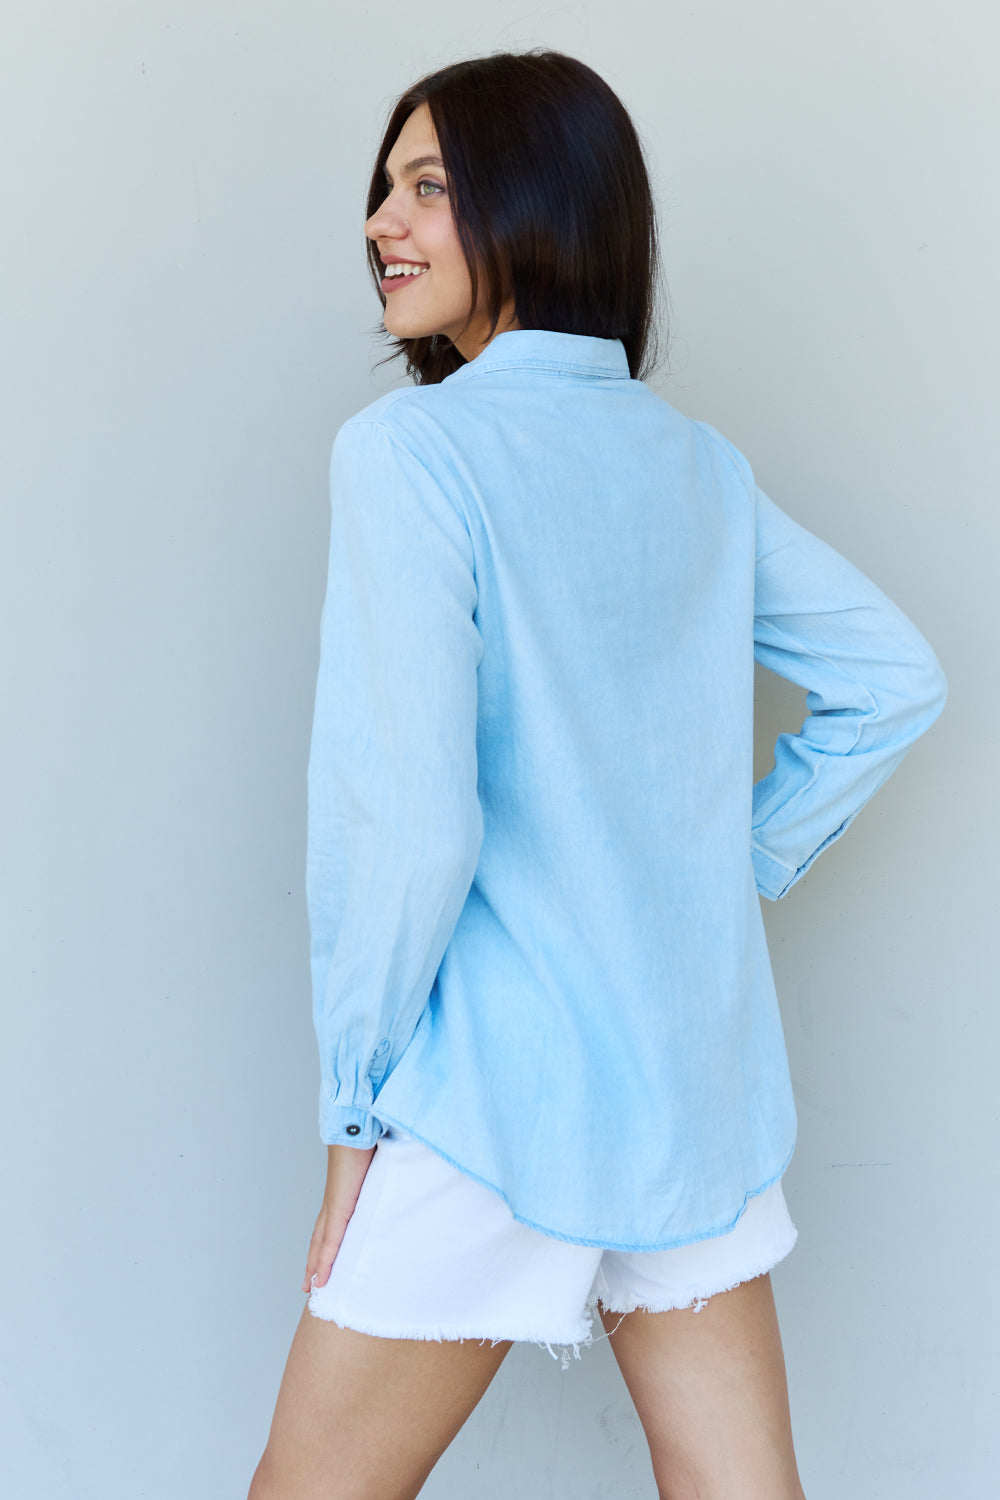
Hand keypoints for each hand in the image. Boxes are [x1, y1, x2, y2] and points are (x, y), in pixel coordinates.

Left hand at [302, 1141, 377, 1293]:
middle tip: (310, 1283)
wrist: (358, 1128)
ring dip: (316, 1266)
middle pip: (320, 1238)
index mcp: (342, 1192)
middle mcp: (334, 1201)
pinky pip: (330, 1241)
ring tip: (312, 1286)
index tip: (323, 1258)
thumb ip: (386, 1179)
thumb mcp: (380, 1168)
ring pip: (321, 1245)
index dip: (324, 1242)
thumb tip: (401, 1178)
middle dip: (315, 1260)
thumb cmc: (371, 1141)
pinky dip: (325, 1261)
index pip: (329, 1223)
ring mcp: (334, 1206)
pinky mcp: (339, 1208)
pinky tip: (321, 1278)